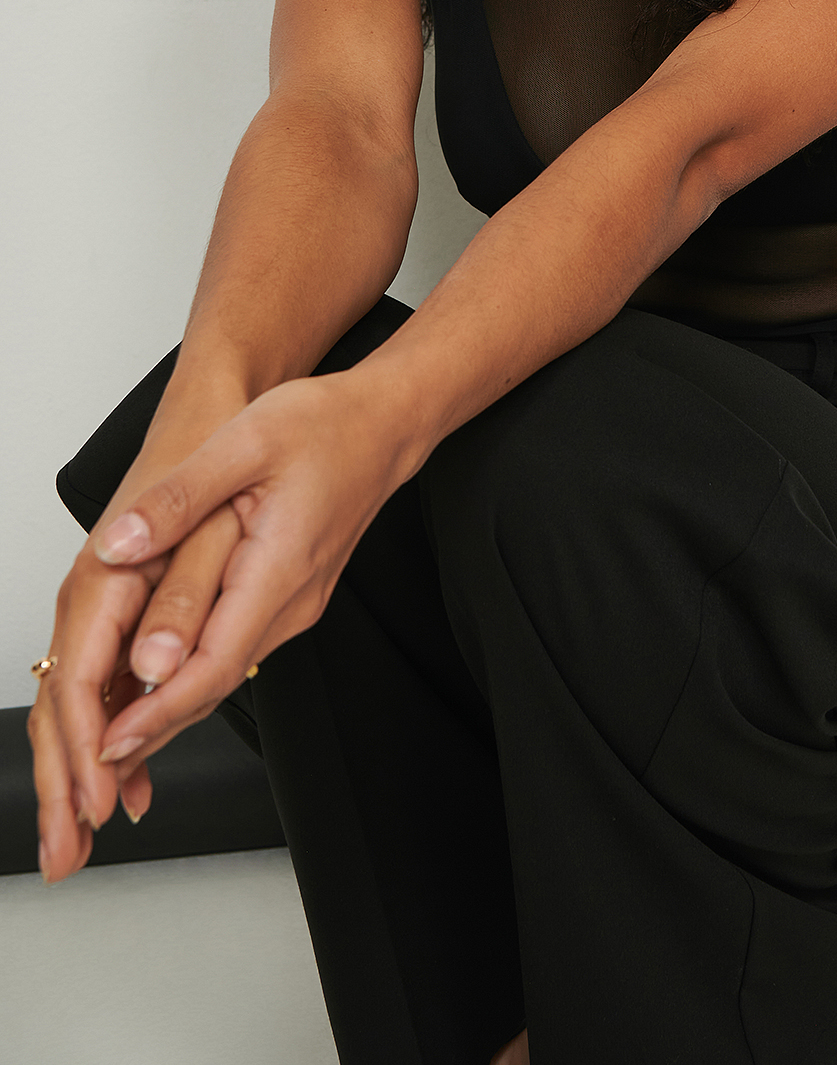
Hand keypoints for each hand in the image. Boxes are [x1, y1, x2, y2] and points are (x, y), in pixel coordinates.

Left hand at [39, 369, 408, 873]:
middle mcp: (291, 600)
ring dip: (167, 710)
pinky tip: (158, 687)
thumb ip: (178, 497)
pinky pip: (235, 649)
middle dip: (151, 732)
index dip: (158, 710)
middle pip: (214, 684)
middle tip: (90, 773)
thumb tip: (119, 544)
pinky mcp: (291, 594)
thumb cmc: (325, 427)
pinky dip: (191, 678)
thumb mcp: (243, 442)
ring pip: (224, 671)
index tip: (109, 743)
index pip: (214, 662)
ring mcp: (294, 603)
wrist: (384, 424)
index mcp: (279, 568)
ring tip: (106, 743)